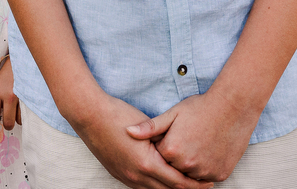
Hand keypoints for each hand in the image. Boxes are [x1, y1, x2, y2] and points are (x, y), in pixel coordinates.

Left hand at [0, 56, 20, 142]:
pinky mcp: (32, 97)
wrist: (21, 60)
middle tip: (7, 122)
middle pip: (8, 123)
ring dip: (17, 119)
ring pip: (19, 120)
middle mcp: (8, 96)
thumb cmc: (6, 75)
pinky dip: (25, 114)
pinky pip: (28, 114)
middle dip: (7, 126)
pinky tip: (23, 105)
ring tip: (16, 107)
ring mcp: (21, 97)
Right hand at [70, 91, 213, 188]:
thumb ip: (165, 144)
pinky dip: (155, 186)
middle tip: (201, 187)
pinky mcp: (117, 173)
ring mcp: (125, 176)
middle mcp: (136, 176)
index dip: (195, 184)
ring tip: (184, 184)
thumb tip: (180, 153)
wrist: (89, 114)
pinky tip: (161, 180)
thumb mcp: (148, 127)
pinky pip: (141, 187)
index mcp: (147, 164)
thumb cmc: (118, 115)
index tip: (208, 182)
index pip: (178, 182)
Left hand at [127, 92, 257, 182]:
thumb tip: (128, 131)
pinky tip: (206, 152)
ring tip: (195, 146)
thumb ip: (150, 127)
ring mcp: (204, 172)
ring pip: (190, 175)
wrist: (232, 107)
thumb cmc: (200, 108)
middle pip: (173, 168)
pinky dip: (204, 169)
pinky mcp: (220, 174)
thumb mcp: (172, 114)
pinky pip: (206, 177)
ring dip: (189, 166)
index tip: (169, 135)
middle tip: (185, 139)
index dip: (162, 146)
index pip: (158, 156)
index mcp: (171, 150)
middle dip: (174, 158)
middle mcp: (187, 165)